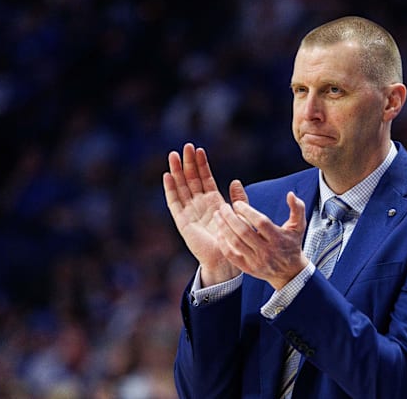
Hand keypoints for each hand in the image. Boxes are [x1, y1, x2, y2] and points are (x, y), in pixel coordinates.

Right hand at [163, 143, 245, 284]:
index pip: (205, 178)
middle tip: (187, 146)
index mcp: (213, 202)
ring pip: (181, 187)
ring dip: (177, 171)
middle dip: (188, 163)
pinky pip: (174, 202)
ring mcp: (190, 211)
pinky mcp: (182, 221)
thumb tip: (235, 181)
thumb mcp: (238, 215)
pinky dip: (170, 189)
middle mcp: (199, 204)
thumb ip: (238, 199)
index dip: (202, 165)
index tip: (200, 150)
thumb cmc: (232, 240)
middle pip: (191, 179)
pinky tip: (168, 176)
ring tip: (174, 155)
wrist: (225, 260)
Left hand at [213, 191, 307, 289]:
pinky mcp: (248, 268)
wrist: (289, 272)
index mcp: (278, 238)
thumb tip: (290, 194)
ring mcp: (256, 261)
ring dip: (224, 228)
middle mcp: (267, 251)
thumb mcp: (299, 226)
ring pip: (236, 243)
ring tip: (217, 215)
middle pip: (244, 232)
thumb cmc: (292, 244)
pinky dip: (223, 243)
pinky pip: (231, 255)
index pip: (260, 222)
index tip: (237, 203)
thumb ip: (297, 208)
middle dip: (231, 218)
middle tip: (223, 207)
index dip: (247, 211)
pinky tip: (219, 232)